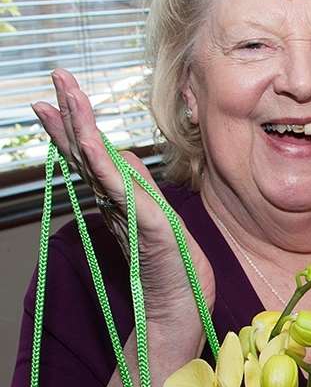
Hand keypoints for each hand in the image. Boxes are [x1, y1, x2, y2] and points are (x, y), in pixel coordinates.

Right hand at [33, 69, 214, 327]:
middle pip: (85, 150)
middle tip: (54, 78)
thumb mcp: (159, 217)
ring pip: (95, 160)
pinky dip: (99, 162)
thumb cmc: (174, 268)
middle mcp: (114, 202)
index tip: (53, 99)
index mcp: (116, 199)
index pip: (90, 155)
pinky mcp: (142, 221)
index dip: (72, 127)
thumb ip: (137, 187)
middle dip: (70, 113)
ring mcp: (125, 210)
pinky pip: (117, 186)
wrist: (181, 308)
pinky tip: (85, 139)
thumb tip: (120, 154)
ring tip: (62, 94)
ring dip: (80, 125)